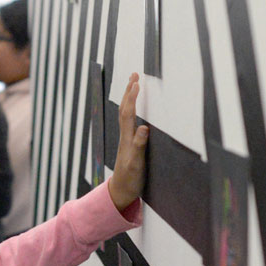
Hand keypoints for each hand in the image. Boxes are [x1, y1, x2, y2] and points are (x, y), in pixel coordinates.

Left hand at [109, 73, 148, 210]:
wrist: (120, 191)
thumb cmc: (130, 179)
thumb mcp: (136, 164)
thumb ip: (139, 146)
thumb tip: (144, 128)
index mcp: (127, 138)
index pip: (129, 112)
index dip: (132, 97)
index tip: (136, 82)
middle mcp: (125, 135)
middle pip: (125, 108)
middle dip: (129, 91)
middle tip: (134, 74)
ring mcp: (127, 139)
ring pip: (126, 113)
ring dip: (129, 98)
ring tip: (133, 84)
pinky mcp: (129, 144)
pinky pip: (129, 121)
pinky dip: (131, 109)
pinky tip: (134, 108)